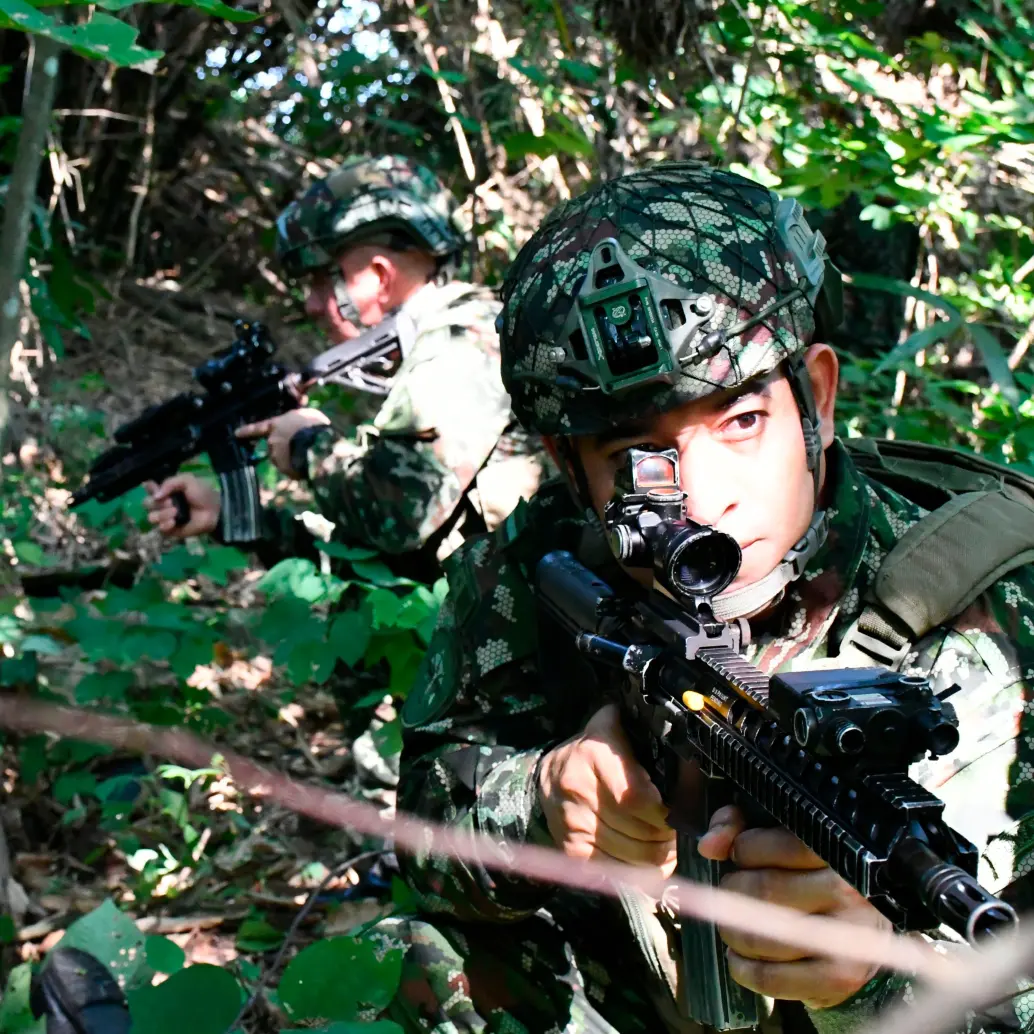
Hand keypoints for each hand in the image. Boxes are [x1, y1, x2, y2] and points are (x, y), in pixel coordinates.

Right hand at [144, 475, 219, 539]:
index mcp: (165, 490)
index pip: (148, 489)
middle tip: (171, 502)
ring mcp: (166, 518)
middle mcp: (162, 504)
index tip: (155, 488)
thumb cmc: (202, 494)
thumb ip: (170, 483)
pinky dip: (165, 525)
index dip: (149, 489)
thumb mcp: (188, 480)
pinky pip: (160, 530)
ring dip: (162, 514)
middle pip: (146, 504)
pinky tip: (174, 522)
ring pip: (151, 517)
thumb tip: (155, 496)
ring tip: (175, 512)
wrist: (214, 510)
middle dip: (156, 503)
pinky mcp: (171, 531)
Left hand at [236, 409, 330, 477]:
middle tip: (301, 444)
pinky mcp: (285, 470)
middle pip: (275, 446)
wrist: (320, 444)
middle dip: (284, 447)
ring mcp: (278, 458)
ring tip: (308, 455)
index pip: (258, 428)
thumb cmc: (314, 425)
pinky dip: (297, 468)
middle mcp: (272, 442)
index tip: (236, 433)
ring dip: (291, 458)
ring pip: (282, 459)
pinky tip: (308, 465)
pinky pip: (291, 469)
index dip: (247, 431)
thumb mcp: (306, 415)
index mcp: (275, 425)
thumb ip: (296, 421)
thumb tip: (299, 424)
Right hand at [538, 703, 676, 874]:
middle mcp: (579, 790)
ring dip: (656, 857)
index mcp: (595, 755)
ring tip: (665, 847)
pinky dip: (636, 873)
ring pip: (630, 856)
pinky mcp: (569, 848)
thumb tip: (687, 748)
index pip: (638, 798)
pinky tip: (645, 862)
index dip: (665, 814)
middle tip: (676, 834)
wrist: (548, 774)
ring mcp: (572, 823)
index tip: (679, 815)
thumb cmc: (594, 750)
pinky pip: (613, 871)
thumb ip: (645, 730)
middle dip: (666, 838)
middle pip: (638, 831)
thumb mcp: (615, 726)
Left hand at [698, 805, 889, 1008]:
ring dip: (733, 931)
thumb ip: (740, 827)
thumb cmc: (810, 874)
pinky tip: (739, 957)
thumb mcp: (779, 836)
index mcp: (836, 849)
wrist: (863, 930)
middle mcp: (849, 891)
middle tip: (732, 891)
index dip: (744, 850)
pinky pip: (771, 978)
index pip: (775, 844)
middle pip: (765, 890)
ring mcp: (848, 937)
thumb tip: (708, 845)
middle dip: (733, 891)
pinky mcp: (839, 977)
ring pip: (763, 935)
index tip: (740, 856)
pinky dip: (743, 968)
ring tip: (733, 925)